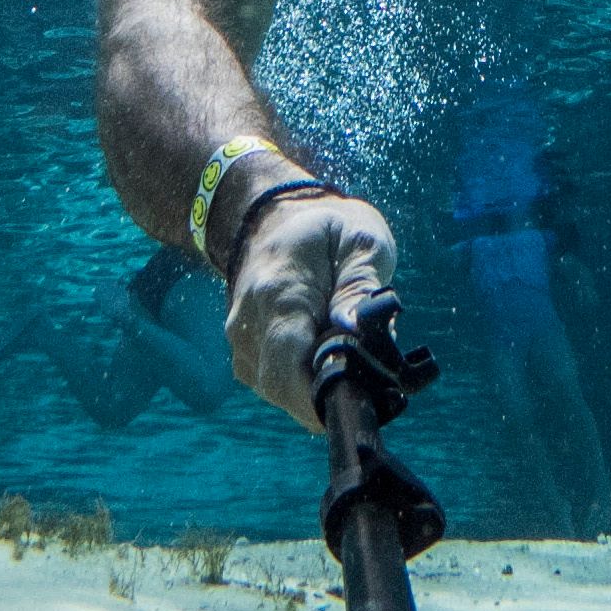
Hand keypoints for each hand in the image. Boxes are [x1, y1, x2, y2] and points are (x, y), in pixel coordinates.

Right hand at [224, 190, 398, 426]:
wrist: (274, 215)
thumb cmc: (326, 228)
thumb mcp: (360, 239)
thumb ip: (360, 286)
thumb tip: (356, 329)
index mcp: (277, 293)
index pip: (287, 367)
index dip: (322, 394)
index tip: (362, 395)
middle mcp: (248, 323)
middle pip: (282, 388)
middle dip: (328, 395)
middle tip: (368, 379)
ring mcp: (241, 340)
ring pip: (278, 392)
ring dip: (316, 388)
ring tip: (348, 356)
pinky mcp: (244, 352)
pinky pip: (274, 384)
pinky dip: (303, 382)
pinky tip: (326, 355)